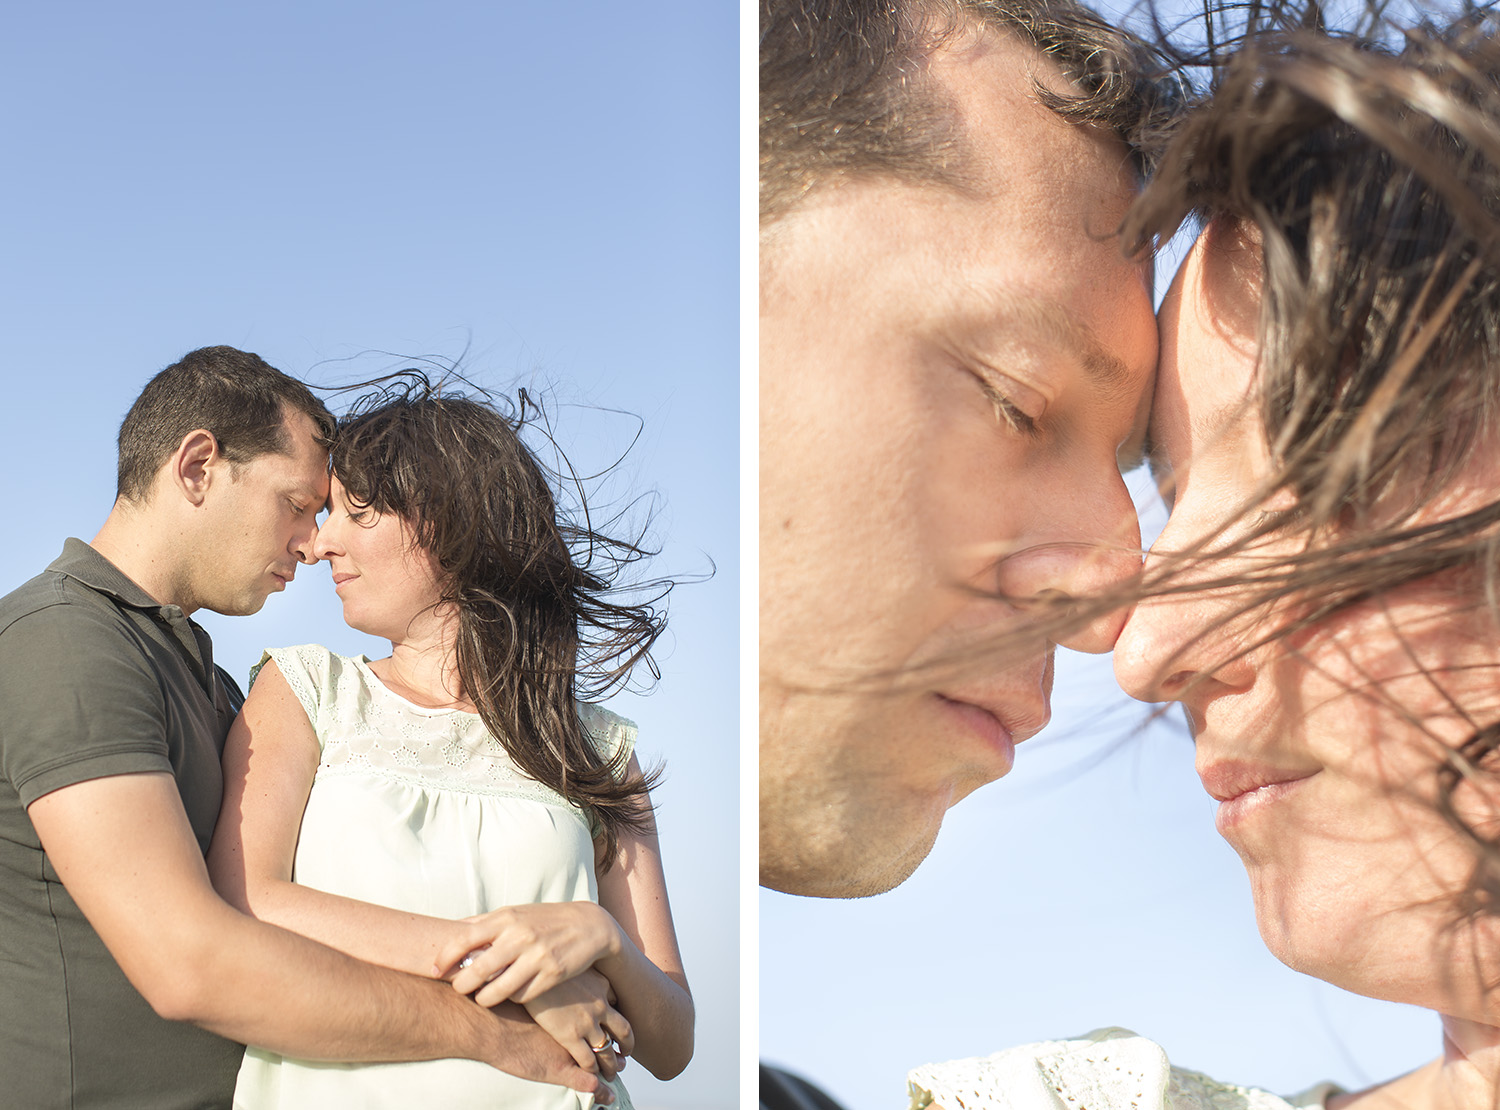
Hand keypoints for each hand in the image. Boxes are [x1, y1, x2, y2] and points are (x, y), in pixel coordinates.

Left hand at [436, 902, 621, 1007]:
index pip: (464, 938)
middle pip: (478, 970)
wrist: (589, 925)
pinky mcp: (552, 975)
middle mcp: (520, 936)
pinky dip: (512, 998)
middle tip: (458, 990)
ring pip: (498, 990)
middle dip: (462, 985)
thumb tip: (449, 929)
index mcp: (506, 918)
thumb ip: (483, 923)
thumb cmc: (544, 920)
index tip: (434, 971)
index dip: (445, 957)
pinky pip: (522, 996)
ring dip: (484, 998)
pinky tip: (512, 993)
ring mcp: (537, 956)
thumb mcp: (515, 913)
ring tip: (482, 997)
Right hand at [524, 968, 635, 1079]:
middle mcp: (599, 1004)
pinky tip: (591, 1075)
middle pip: (623, 1031)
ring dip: (611, 1065)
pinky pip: (588, 1060)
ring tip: (612, 1072)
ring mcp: (587, 1022)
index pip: (618, 1005)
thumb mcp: (569, 962)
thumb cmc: (542, 965)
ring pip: (607, 1050)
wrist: (523, 975)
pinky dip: (592, 1070)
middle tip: (625, 1055)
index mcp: (601, 984)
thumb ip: (580, 971)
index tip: (617, 1027)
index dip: (618, 1018)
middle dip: (626, 1045)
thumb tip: (580, 974)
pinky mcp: (570, 1037)